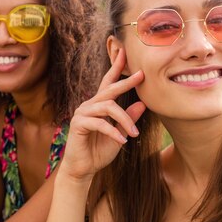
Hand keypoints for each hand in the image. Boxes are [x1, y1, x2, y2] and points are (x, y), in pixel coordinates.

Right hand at [60, 49, 146, 182]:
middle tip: (141, 76)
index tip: (124, 52)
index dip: (116, 68)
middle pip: (109, 90)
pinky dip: (113, 132)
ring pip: (108, 107)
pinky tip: (123, 141)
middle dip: (126, 82)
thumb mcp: (120, 134)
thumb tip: (142, 104)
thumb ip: (128, 119)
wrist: (82, 169)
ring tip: (134, 132)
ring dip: (124, 120)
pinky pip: (100, 123)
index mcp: (99, 106)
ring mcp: (82, 113)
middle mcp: (89, 105)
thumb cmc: (99, 152)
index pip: (108, 83)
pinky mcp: (78, 125)